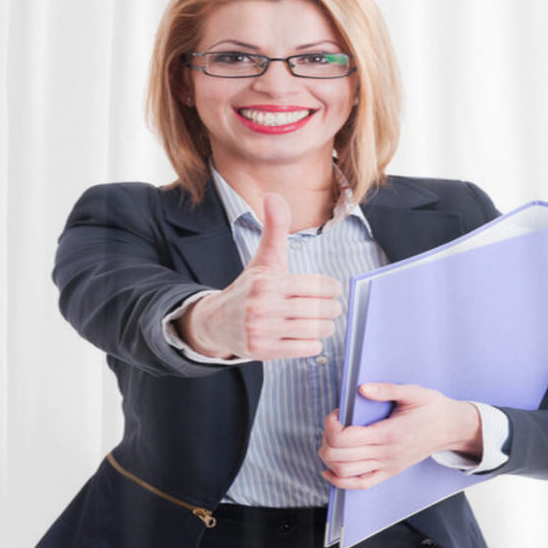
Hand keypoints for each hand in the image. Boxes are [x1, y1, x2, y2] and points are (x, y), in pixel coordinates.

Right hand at [175, 193, 341, 359]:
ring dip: (324, 327)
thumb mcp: (264, 259)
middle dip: (331, 310)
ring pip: (315, 331)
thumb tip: (274, 196)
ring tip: (320, 322)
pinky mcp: (262, 351)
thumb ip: (274, 229)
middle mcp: (263, 306)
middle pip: (320, 311)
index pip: (318, 287)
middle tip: (329, 308)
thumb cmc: (249, 288)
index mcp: (268, 282)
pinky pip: (305, 349)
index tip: (330, 290)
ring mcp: (262, 330)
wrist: (216, 322)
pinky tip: (306, 337)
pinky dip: (312, 344)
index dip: (331, 289)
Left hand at [319, 382, 482, 489]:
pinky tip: (330, 470)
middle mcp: (386, 454)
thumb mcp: (413, 392)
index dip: (331, 425)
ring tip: (331, 440)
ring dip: (329, 457)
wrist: (451, 428)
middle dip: (327, 438)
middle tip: (332, 424)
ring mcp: (387, 466)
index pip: (345, 437)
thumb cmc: (432, 408)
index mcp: (389, 433)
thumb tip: (362, 389)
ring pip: (345, 471)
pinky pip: (360, 484)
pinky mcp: (389, 472)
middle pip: (339, 455)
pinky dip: (340, 481)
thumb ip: (386, 390)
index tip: (336, 413)